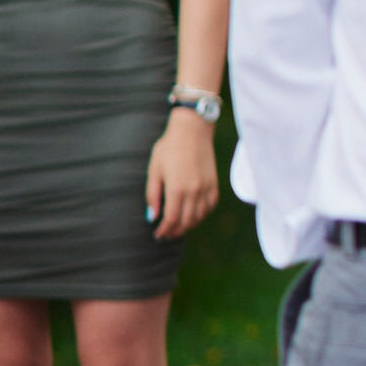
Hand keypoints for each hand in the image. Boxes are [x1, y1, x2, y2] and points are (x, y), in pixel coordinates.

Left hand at [146, 109, 219, 238]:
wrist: (192, 130)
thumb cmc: (169, 147)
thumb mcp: (155, 169)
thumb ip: (152, 195)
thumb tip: (152, 216)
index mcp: (177, 188)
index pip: (171, 219)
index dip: (164, 230)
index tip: (158, 234)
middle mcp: (194, 190)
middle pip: (186, 221)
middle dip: (175, 231)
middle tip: (166, 235)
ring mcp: (206, 187)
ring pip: (200, 216)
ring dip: (189, 225)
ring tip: (179, 228)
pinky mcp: (214, 182)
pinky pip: (210, 205)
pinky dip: (202, 214)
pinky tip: (194, 215)